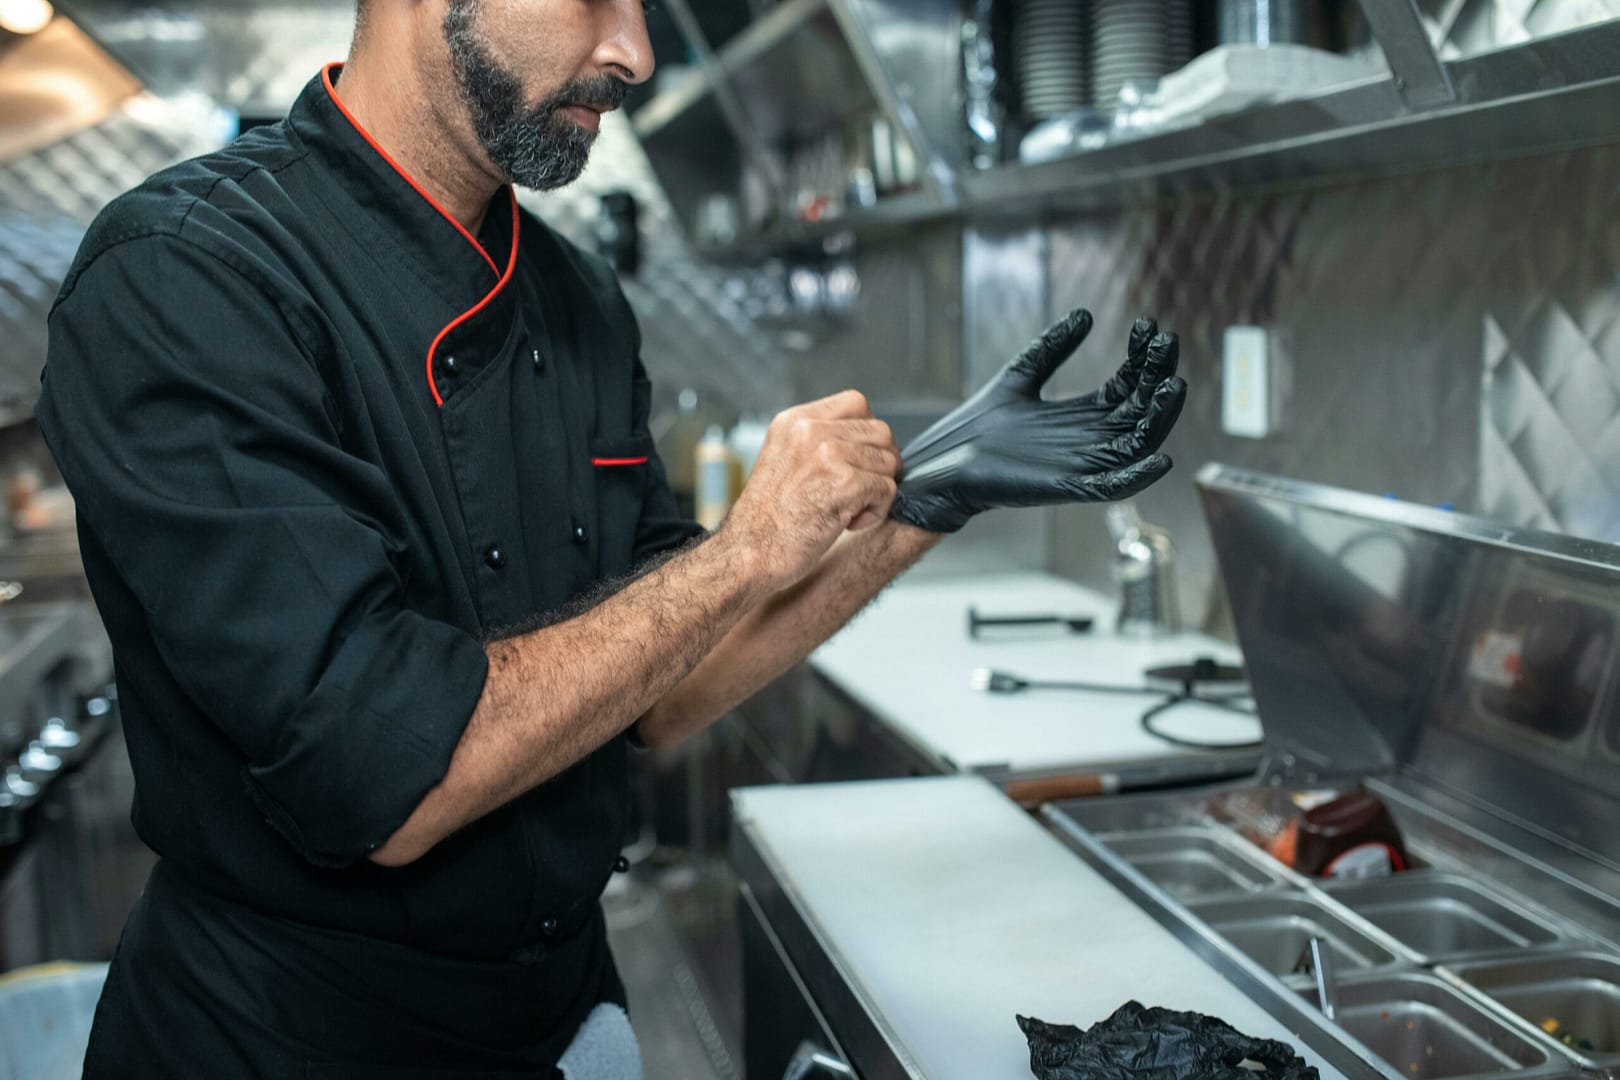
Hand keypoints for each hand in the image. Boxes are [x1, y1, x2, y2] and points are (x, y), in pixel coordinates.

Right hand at [721, 390, 899, 589]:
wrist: (747, 554)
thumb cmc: (766, 520)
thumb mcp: (783, 460)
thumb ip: (817, 442)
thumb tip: (866, 441)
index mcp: (794, 421)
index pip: (857, 403)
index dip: (866, 435)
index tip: (854, 463)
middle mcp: (810, 430)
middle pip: (881, 432)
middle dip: (878, 465)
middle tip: (855, 492)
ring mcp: (828, 454)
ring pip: (889, 462)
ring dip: (877, 491)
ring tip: (847, 510)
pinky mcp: (845, 483)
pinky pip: (888, 489)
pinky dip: (876, 512)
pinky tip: (848, 523)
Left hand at [891, 310, 1185, 533]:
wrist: (945, 462)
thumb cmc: (979, 427)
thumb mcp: (1022, 375)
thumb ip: (1053, 347)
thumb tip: (1085, 314)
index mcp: (1083, 416)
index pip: (1128, 386)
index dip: (1142, 357)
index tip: (1148, 325)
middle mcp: (1090, 440)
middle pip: (1140, 410)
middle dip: (1157, 377)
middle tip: (1165, 342)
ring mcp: (1081, 464)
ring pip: (1138, 444)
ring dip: (1160, 418)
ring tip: (1173, 384)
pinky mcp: (1066, 486)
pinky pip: (1112, 487)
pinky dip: (1138, 475)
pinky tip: (1160, 457)